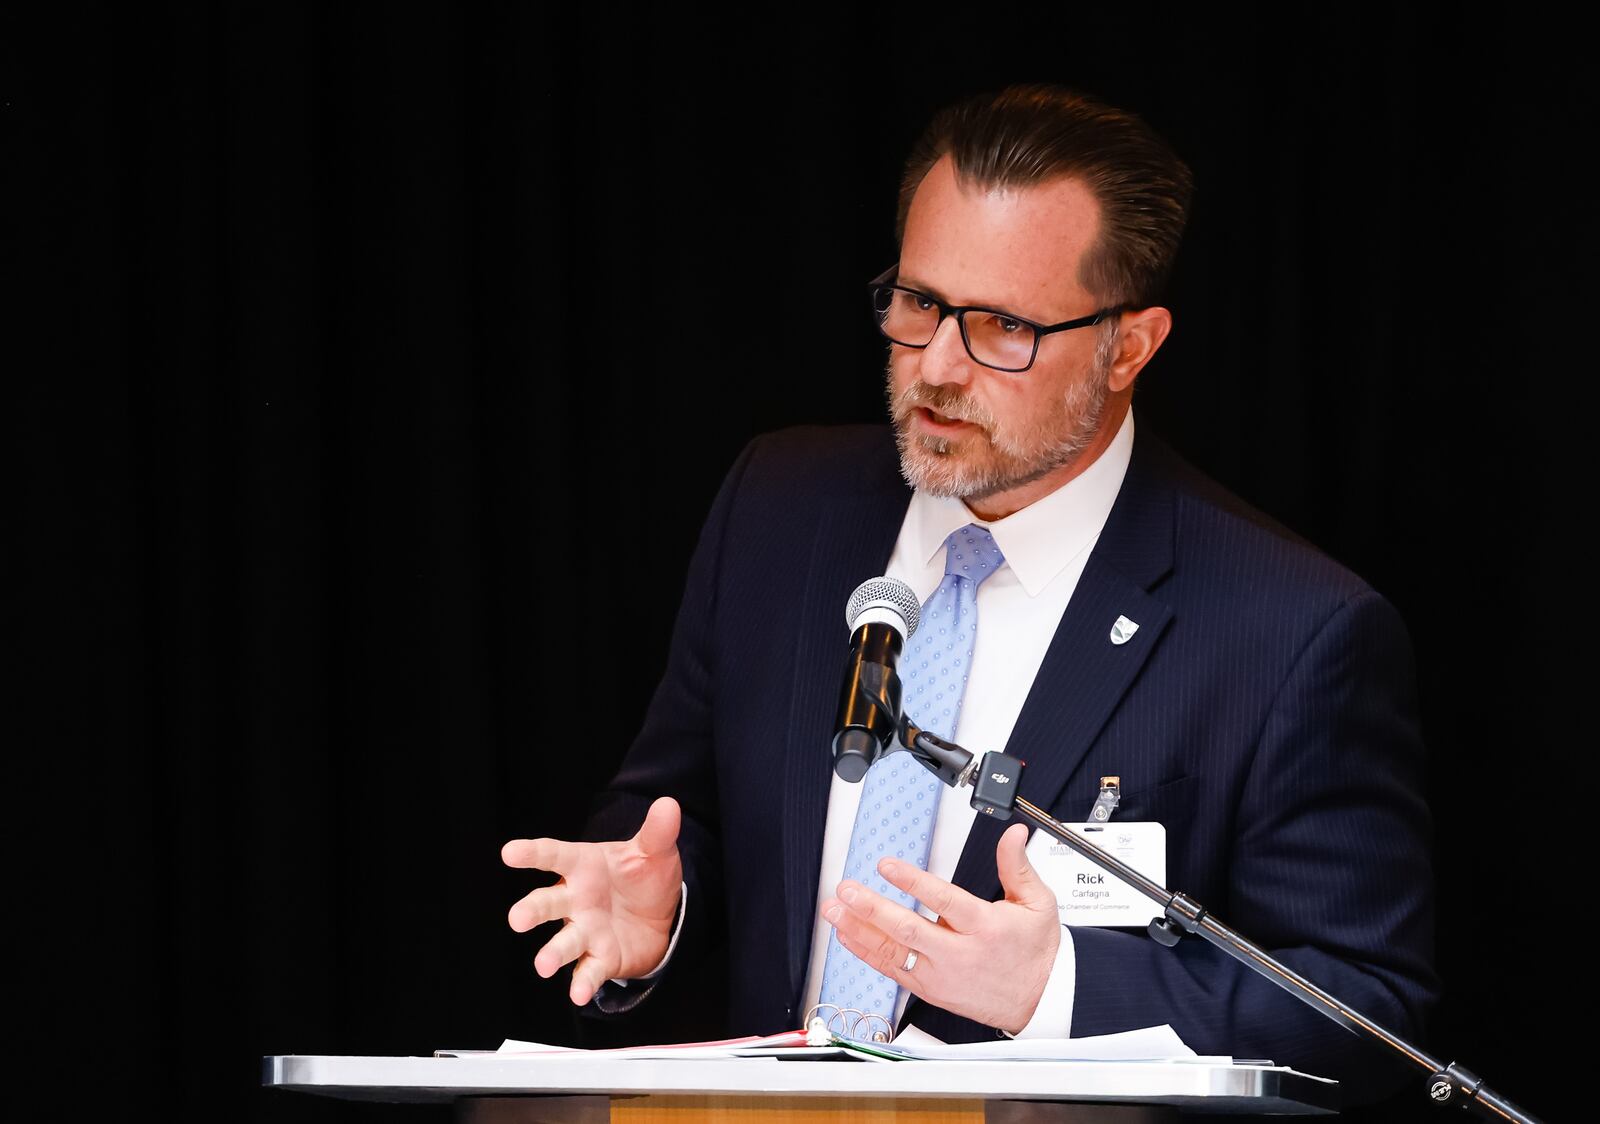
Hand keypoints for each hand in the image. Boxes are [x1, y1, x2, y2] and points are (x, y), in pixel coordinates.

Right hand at [501, 796, 683, 1004]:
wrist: (661, 915)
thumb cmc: (644, 876)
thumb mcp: (655, 851)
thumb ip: (658, 831)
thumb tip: (669, 804)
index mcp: (583, 865)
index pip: (554, 855)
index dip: (532, 853)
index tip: (509, 852)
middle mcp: (576, 899)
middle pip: (547, 902)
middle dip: (531, 911)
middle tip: (518, 919)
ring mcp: (585, 930)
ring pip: (563, 941)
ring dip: (552, 953)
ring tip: (543, 964)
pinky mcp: (599, 957)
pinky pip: (588, 970)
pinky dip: (583, 982)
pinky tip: (578, 994)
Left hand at [821, 822, 1059, 1034]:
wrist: (1042, 1001)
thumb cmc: (1038, 952)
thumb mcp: (1038, 903)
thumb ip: (1017, 866)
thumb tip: (1013, 834)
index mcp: (985, 927)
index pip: (943, 901)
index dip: (912, 882)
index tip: (887, 866)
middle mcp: (960, 953)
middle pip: (909, 930)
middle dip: (873, 908)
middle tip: (847, 890)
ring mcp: (942, 975)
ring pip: (894, 952)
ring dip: (859, 930)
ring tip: (834, 911)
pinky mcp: (931, 990)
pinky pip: (893, 971)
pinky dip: (866, 954)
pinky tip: (848, 936)